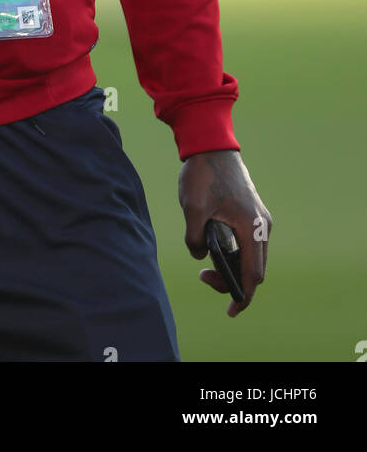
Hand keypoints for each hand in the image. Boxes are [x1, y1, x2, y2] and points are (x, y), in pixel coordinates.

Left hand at [179, 150, 272, 317]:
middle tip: (204, 277)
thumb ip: (194, 239)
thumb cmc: (203, 173)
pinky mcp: (252, 212)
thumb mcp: (192, 208)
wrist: (211, 144)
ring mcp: (259, 218)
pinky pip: (249, 243)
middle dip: (233, 282)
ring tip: (206, 266)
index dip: (242, 296)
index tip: (230, 310)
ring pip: (252, 256)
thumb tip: (199, 256)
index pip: (253, 274)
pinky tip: (216, 250)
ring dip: (234, 267)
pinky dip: (237, 254)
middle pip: (255, 269)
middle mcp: (261, 225)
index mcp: (251, 227)